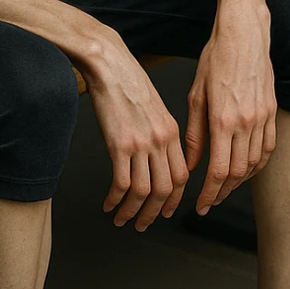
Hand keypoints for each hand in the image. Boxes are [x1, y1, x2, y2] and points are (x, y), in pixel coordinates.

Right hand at [79, 33, 188, 231]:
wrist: (110, 64)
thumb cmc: (129, 81)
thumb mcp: (155, 106)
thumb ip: (160, 132)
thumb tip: (160, 154)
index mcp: (171, 132)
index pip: (181, 176)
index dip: (173, 198)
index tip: (164, 210)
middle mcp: (160, 141)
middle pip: (165, 189)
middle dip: (154, 213)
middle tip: (143, 224)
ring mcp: (140, 144)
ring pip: (143, 191)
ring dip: (133, 212)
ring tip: (122, 219)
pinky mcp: (118, 144)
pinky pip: (121, 183)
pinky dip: (115, 200)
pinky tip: (108, 204)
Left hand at [185, 10, 275, 215]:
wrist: (244, 35)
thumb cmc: (216, 58)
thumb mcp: (196, 95)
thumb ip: (194, 133)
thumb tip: (190, 163)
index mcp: (223, 120)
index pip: (219, 171)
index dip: (209, 193)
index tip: (201, 204)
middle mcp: (246, 122)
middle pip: (238, 173)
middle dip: (223, 192)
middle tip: (210, 201)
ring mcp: (263, 118)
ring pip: (255, 163)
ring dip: (240, 180)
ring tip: (225, 187)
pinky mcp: (272, 111)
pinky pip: (268, 147)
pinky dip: (258, 163)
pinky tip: (247, 168)